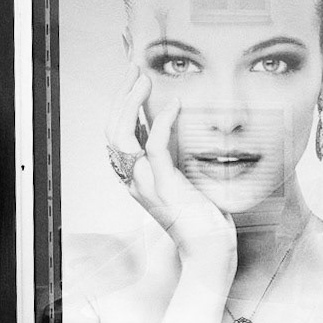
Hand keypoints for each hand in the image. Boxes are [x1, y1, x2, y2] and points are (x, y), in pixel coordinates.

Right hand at [106, 67, 236, 280]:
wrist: (210, 254)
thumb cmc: (204, 221)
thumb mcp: (185, 182)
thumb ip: (176, 160)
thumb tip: (180, 132)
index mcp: (137, 178)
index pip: (116, 135)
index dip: (120, 104)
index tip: (132, 79)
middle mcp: (135, 180)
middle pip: (111, 130)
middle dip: (120, 94)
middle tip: (134, 69)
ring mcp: (148, 184)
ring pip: (121, 135)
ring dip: (130, 102)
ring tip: (144, 79)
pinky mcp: (167, 187)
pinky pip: (155, 146)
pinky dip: (162, 121)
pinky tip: (175, 104)